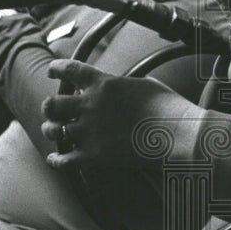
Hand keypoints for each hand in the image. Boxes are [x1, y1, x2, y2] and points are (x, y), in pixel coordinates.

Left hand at [41, 59, 202, 177]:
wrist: (179, 134)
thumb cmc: (169, 107)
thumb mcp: (145, 84)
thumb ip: (124, 84)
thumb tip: (118, 87)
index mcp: (104, 83)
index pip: (70, 69)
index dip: (57, 68)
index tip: (52, 70)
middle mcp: (91, 105)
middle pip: (53, 103)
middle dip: (50, 106)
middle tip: (52, 110)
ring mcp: (91, 131)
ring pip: (54, 130)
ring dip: (51, 130)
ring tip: (54, 130)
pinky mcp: (95, 156)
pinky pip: (64, 161)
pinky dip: (56, 160)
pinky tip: (55, 159)